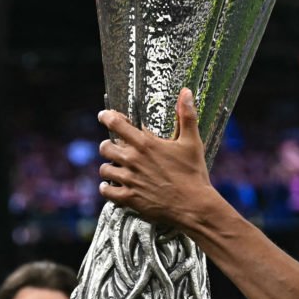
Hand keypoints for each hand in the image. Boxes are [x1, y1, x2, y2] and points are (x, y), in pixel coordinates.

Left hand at [98, 88, 219, 230]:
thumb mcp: (192, 143)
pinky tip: (114, 187)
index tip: (105, 115)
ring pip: (104, 169)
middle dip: (109, 146)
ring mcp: (129, 180)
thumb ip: (186, 116)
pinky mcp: (128, 198)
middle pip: (104, 147)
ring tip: (118, 170)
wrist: (194, 206)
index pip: (116, 123)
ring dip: (109, 168)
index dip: (107, 117)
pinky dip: (107, 188)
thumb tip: (186, 92)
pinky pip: (106, 190)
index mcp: (145, 144)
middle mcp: (133, 160)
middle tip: (117, 149)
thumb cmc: (194, 173)